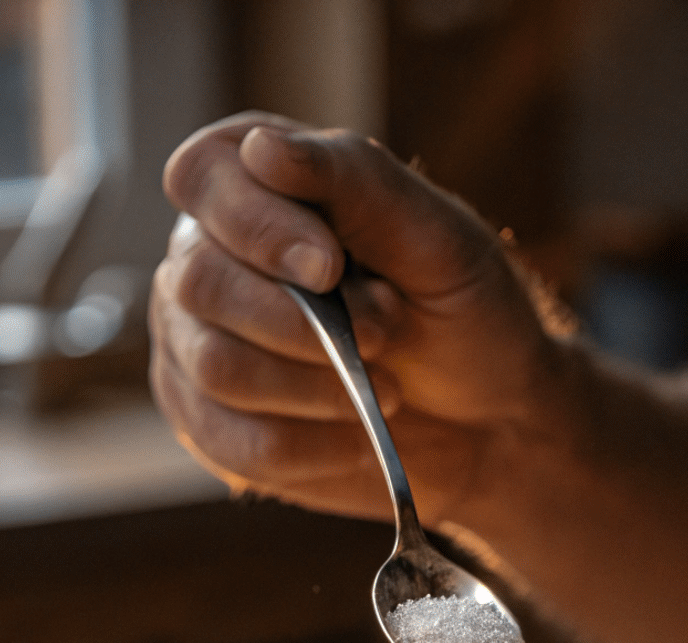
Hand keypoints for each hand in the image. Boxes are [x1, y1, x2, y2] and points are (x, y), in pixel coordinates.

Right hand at [149, 112, 563, 524]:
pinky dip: (311, 447)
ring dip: (317, 387)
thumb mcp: (436, 237)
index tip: (332, 267)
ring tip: (384, 386)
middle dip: (304, 323)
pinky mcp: (213, 428)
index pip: (202, 179)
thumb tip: (261, 149)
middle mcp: (207, 259)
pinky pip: (233, 443)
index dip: (258, 226)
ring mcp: (198, 346)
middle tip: (386, 334)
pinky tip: (356, 436)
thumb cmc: (464, 316)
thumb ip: (354, 181)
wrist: (489, 424)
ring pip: (216, 367)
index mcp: (255, 185)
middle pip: (201, 282)